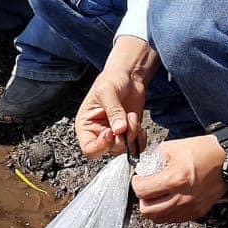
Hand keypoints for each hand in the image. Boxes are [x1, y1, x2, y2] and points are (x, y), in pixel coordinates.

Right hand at [74, 36, 158, 157]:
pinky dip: (141, 140)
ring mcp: (114, 135)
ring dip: (132, 135)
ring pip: (124, 149)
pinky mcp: (128, 134)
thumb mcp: (108, 91)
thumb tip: (119, 130)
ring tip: (131, 116)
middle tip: (127, 120)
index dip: (101, 145)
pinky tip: (140, 126)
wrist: (129, 77)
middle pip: (109, 150)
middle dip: (121, 137)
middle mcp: (99, 133)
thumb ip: (113, 111)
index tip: (111, 132)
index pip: (89, 149)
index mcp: (86, 126)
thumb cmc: (112, 80)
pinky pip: (135, 147)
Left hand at [132, 135, 227, 222]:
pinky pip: (174, 219)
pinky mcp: (198, 212)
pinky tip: (169, 199)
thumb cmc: (204, 151)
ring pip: (159, 219)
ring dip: (153, 208)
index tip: (138, 178)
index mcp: (175, 179)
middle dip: (142, 199)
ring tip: (157, 195)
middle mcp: (182, 197)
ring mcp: (191, 207)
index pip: (142, 191)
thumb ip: (154, 159)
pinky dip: (167, 212)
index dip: (136, 183)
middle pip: (148, 211)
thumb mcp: (173, 147)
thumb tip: (143, 168)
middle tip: (146, 188)